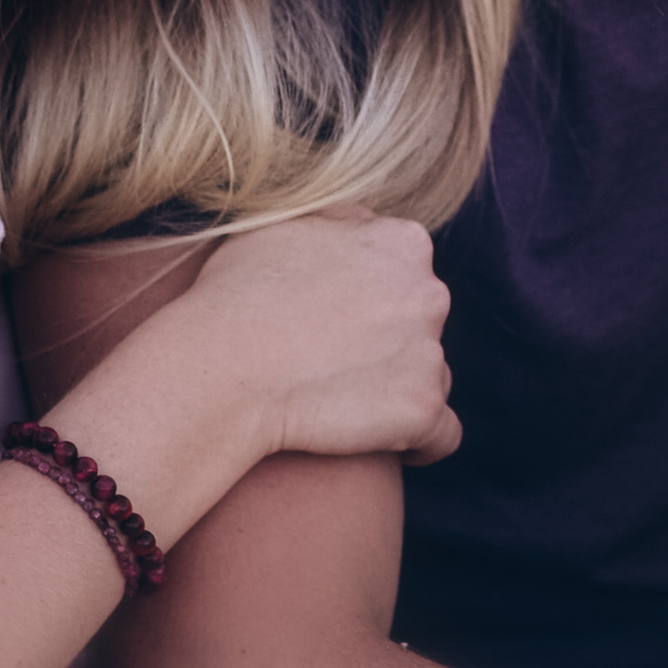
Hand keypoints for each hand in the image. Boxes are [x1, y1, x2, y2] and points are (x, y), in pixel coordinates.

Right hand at [188, 212, 457, 467]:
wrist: (224, 366)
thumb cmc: (238, 294)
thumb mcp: (285, 226)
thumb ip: (338, 222)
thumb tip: (360, 225)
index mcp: (402, 244)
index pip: (406, 274)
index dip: (372, 299)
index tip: (340, 322)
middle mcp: (429, 294)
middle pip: (422, 324)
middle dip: (388, 343)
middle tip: (334, 364)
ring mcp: (430, 355)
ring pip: (431, 377)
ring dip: (396, 390)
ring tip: (344, 406)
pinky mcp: (421, 411)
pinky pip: (443, 434)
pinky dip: (422, 442)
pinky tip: (392, 445)